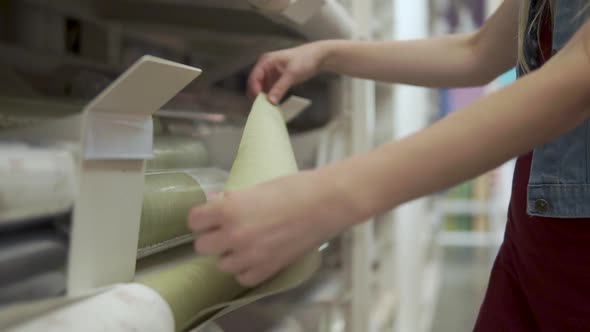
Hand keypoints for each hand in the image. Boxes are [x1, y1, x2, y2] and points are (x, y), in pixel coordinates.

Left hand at [188, 170, 348, 286]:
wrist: (326, 203)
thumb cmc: (294, 187)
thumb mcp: (258, 187)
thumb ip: (232, 199)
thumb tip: (213, 201)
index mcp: (228, 210)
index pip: (194, 221)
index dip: (201, 218)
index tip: (209, 216)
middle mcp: (234, 236)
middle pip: (202, 246)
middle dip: (212, 237)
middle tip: (226, 230)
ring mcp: (250, 256)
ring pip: (222, 265)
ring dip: (229, 255)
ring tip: (244, 244)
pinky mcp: (268, 269)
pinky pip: (243, 278)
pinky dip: (246, 269)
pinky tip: (256, 257)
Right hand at [248, 42, 330, 103]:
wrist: (318, 57)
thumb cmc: (305, 59)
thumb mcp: (292, 74)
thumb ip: (280, 88)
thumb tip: (270, 101)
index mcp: (266, 61)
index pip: (254, 78)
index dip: (254, 91)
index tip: (260, 103)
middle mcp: (266, 67)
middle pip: (255, 84)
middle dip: (257, 96)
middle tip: (263, 108)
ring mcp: (271, 74)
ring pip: (261, 88)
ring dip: (264, 98)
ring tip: (268, 108)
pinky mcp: (277, 79)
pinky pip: (269, 90)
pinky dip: (270, 97)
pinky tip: (274, 105)